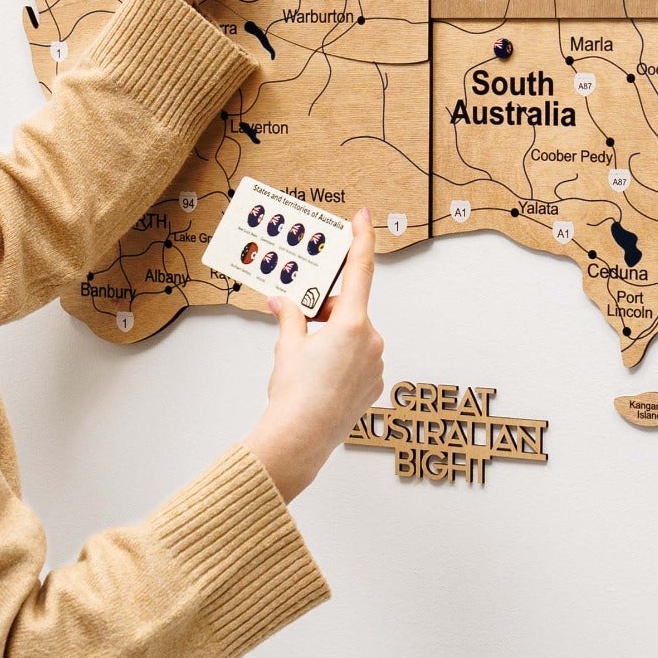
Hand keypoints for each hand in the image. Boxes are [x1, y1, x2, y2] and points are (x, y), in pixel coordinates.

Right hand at [243, 210, 384, 501]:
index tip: (363, 217)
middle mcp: (372, 341)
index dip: (362, 239)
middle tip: (304, 324)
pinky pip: (360, 360)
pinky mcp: (375, 384)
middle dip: (329, 312)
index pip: (361, 270)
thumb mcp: (287, 347)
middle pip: (352, 310)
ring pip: (356, 337)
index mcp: (352, 324)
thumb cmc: (294, 394)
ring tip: (309, 362)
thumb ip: (289, 317)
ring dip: (335, 338)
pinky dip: (343, 360)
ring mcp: (376, 364)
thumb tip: (281, 302)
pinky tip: (322, 378)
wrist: (300, 439)